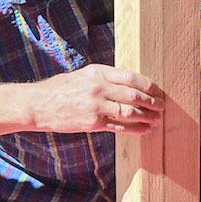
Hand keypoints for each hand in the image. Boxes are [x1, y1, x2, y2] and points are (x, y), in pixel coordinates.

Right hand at [30, 65, 163, 134]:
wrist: (38, 104)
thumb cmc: (60, 89)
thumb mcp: (83, 75)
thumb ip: (104, 78)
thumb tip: (128, 84)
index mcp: (98, 71)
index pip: (131, 77)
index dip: (148, 85)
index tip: (158, 90)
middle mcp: (98, 87)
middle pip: (134, 95)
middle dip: (152, 101)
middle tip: (162, 106)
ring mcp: (95, 106)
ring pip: (129, 111)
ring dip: (147, 117)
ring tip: (156, 120)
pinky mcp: (92, 123)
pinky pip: (119, 126)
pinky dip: (134, 129)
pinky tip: (143, 130)